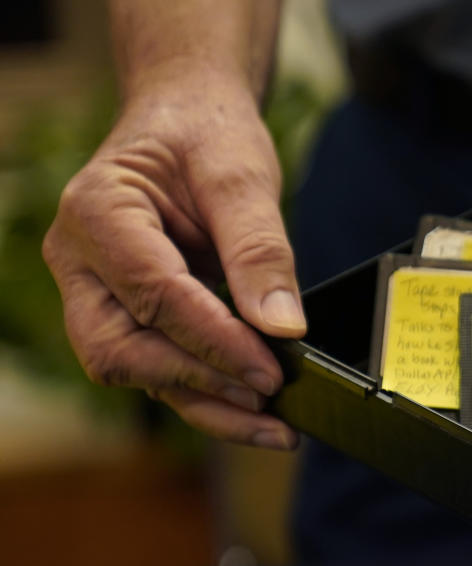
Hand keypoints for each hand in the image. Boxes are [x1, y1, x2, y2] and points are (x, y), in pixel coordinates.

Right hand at [43, 74, 302, 449]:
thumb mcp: (242, 175)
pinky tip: (258, 415)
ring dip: (206, 407)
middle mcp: (81, 261)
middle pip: (122, 349)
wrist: (188, 123)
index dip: (213, 340)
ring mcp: (97, 295)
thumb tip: (283, 327)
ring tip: (275, 428)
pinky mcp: (128, 319)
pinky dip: (208, 397)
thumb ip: (260, 249)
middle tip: (271, 399)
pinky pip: (159, 372)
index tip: (270, 368)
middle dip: (199, 382)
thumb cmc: (207, 137)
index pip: (153, 293)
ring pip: (136, 373)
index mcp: (98, 211)